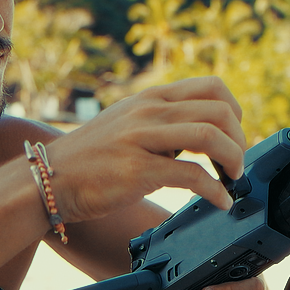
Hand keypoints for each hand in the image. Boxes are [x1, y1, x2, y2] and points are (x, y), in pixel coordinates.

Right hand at [42, 78, 246, 223]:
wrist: (50, 178)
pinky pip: (192, 176)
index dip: (235, 112)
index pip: (212, 87)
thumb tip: (203, 137)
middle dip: (240, 140)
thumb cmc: (92, 159)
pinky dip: (215, 190)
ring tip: (232, 180)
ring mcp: (142, 138)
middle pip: (218, 111)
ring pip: (210, 137)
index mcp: (151, 99)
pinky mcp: (137, 170)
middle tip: (237, 165)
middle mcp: (148, 112)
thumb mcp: (128, 125)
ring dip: (233, 161)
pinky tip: (219, 202)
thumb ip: (162, 124)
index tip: (236, 137)